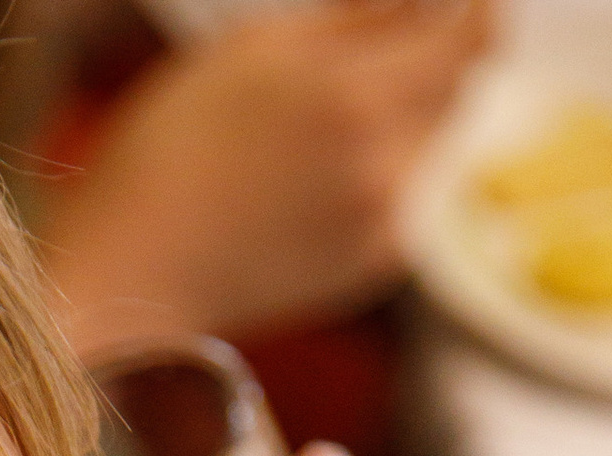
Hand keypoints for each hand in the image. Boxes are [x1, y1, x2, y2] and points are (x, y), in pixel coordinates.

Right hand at [42, 0, 495, 350]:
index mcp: (357, 97)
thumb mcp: (256, 49)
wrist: (135, 273)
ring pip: (432, 142)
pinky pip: (407, 197)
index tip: (471, 1)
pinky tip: (314, 179)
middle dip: (430, 59)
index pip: (465, 38)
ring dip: (403, 116)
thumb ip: (354, 19)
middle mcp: (387, 166)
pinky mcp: (375, 267)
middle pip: (455, 88)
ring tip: (322, 126)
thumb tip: (419, 4)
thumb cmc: (171, 148)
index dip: (476, 12)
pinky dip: (382, 172)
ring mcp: (386, 224)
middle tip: (373, 55)